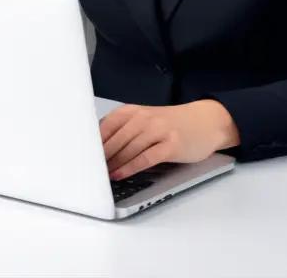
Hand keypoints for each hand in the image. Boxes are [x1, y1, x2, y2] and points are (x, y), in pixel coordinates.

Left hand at [99, 99, 238, 180]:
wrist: (204, 122)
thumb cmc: (171, 123)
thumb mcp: (146, 119)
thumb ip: (125, 128)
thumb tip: (99, 146)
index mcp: (133, 111)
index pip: (106, 125)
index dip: (93, 141)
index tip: (82, 153)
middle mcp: (144, 118)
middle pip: (116, 138)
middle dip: (101, 155)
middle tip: (89, 169)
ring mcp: (158, 131)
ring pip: (129, 149)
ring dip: (114, 163)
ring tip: (102, 175)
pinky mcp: (170, 145)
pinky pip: (146, 158)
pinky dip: (131, 167)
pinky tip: (121, 174)